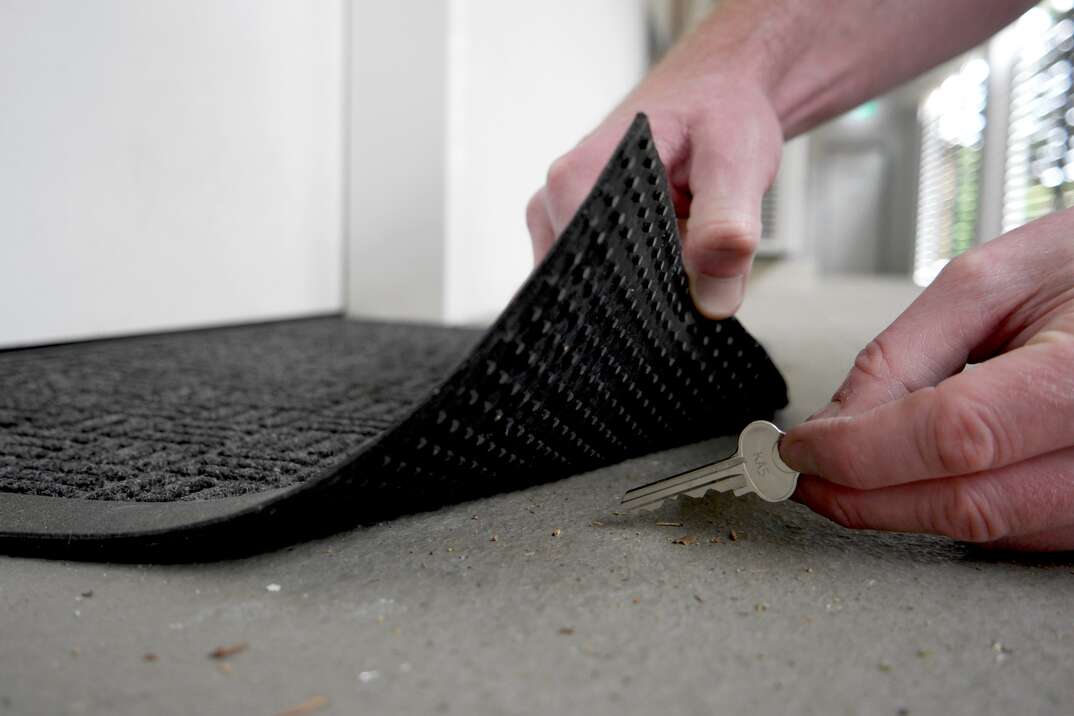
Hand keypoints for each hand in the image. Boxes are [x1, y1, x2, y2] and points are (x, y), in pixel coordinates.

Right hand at [526, 66, 782, 317]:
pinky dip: (646, 283)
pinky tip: (676, 260)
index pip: (591, 278)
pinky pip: (605, 282)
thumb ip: (726, 228)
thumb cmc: (720, 109)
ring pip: (600, 293)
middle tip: (701, 281)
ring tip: (690, 255)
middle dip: (649, 300)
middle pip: (591, 292)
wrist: (718, 89)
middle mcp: (555, 202)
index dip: (642, 304)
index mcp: (578, 180)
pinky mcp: (578, 234)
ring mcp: (559, 220)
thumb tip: (711, 300)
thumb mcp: (737, 161)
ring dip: (649, 291)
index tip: (687, 305)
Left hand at [781, 209, 1073, 550]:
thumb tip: (834, 423)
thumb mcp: (990, 282)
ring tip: (853, 474)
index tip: (798, 450)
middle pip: (968, 502)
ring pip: (992, 530)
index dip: (859, 451)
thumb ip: (905, 355)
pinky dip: (957, 510)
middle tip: (805, 477)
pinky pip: (1024, 531)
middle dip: (864, 497)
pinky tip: (920, 480)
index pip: (954, 436)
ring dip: (905, 509)